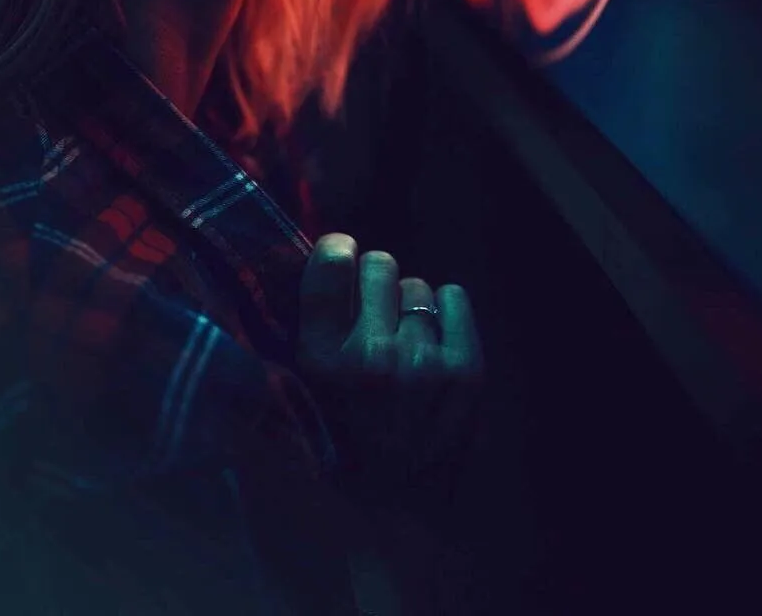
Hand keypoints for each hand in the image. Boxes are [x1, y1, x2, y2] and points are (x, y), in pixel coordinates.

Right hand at [295, 233, 484, 489]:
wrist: (400, 509)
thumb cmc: (341, 441)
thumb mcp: (297, 391)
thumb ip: (295, 329)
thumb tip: (298, 253)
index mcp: (320, 362)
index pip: (329, 266)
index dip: (337, 250)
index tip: (341, 256)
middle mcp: (371, 357)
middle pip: (380, 264)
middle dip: (375, 283)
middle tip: (373, 316)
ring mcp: (422, 363)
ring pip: (417, 286)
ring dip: (408, 307)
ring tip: (403, 343)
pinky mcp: (466, 371)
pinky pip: (455, 298)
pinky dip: (446, 311)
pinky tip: (434, 340)